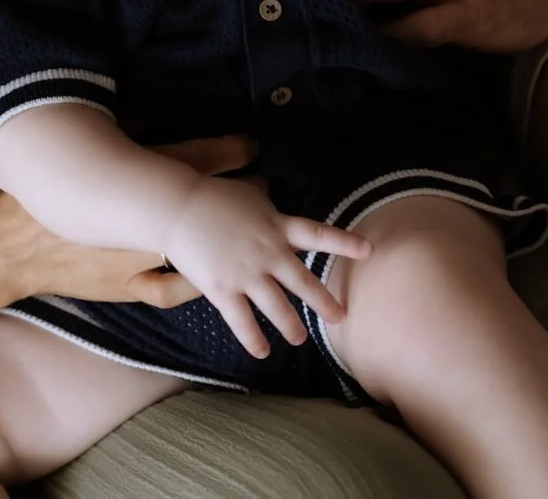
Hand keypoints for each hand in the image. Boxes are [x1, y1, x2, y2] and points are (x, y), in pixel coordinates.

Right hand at [0, 134, 260, 324]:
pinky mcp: (130, 287)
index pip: (203, 157)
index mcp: (138, 175)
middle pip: (213, 202)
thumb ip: (120, 126)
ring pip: (204, 248)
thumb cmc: (42, 190)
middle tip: (258, 187)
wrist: (8, 244)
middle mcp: (148, 217)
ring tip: (242, 231)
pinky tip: (209, 274)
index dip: (236, 151)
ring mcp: (143, 257)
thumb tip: (150, 106)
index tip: (252, 146)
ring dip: (225, 239)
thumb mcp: (83, 148)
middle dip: (240, 194)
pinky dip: (197, 279)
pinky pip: (176, 287)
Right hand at [164, 176, 369, 358]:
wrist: (178, 207)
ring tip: (300, 338)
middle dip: (324, 301)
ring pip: (278, 307)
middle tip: (341, 317)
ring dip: (292, 326)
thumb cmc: (212, 197)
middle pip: (303, 281)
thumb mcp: (250, 195)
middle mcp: (269, 252)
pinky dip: (254, 339)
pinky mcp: (224, 289)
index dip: (344, 243)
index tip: (369, 250)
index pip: (317, 234)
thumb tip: (277, 201)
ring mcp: (247, 273)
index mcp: (277, 226)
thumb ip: (268, 207)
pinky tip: (262, 352)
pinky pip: (243, 321)